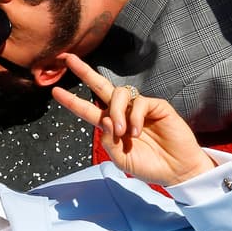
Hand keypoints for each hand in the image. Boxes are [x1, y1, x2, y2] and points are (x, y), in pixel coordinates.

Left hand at [52, 54, 215, 185]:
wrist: (176, 171)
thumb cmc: (149, 166)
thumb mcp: (120, 159)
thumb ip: (108, 141)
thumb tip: (104, 119)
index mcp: (111, 125)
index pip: (88, 109)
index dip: (72, 100)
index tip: (55, 91)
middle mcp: (123, 112)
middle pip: (100, 86)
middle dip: (84, 72)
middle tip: (69, 59)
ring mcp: (140, 108)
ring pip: (119, 94)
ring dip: (116, 112)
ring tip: (122, 132)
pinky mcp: (157, 106)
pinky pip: (140, 103)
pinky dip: (134, 118)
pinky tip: (137, 132)